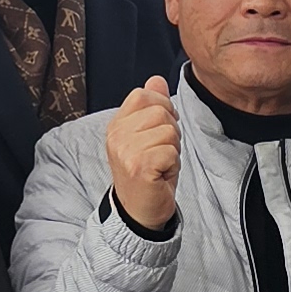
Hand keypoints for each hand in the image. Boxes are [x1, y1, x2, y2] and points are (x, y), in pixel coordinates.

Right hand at [105, 74, 181, 231]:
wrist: (138, 212)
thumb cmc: (147, 173)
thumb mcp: (148, 136)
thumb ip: (151, 106)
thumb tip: (157, 79)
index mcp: (116, 125)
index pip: (143, 95)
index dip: (162, 108)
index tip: (159, 131)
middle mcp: (116, 135)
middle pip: (160, 112)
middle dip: (171, 132)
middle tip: (160, 153)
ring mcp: (126, 151)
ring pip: (169, 131)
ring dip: (173, 150)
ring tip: (160, 165)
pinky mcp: (139, 167)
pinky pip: (171, 151)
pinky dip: (173, 164)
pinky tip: (162, 175)